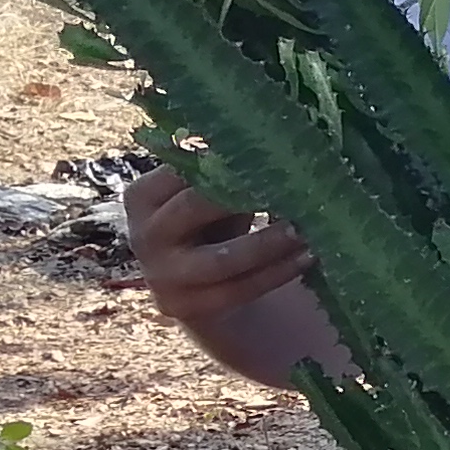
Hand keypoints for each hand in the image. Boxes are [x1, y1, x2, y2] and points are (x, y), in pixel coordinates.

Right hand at [125, 162, 313, 340]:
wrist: (196, 285)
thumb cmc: (208, 222)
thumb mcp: (205, 193)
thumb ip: (224, 171)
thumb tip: (277, 141)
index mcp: (143, 196)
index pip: (182, 169)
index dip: (226, 161)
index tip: (270, 153)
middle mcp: (145, 234)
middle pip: (195, 207)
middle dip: (244, 195)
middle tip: (293, 184)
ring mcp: (161, 275)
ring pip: (222, 258)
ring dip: (270, 243)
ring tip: (306, 229)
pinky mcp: (186, 307)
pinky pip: (240, 289)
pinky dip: (278, 272)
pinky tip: (306, 257)